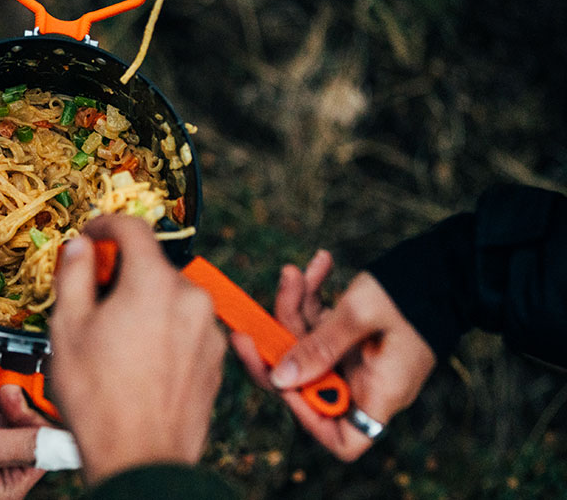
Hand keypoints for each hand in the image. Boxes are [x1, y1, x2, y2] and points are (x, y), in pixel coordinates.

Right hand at [49, 215, 225, 484]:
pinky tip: (140, 360)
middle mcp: (191, 298)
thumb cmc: (101, 400)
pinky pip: (186, 327)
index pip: (132, 228)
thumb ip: (75, 275)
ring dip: (144, 304)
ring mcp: (209, 329)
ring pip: (170, 297)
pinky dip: (164, 330)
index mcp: (154, 283)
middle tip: (93, 300)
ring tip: (115, 340)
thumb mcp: (68, 329)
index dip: (105, 226)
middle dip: (122, 274)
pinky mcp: (216, 357)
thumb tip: (81, 247)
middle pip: (152, 266)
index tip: (91, 237)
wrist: (142, 460)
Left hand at [229, 250, 435, 460]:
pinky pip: (320, 323)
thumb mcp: (360, 314)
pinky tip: (318, 265)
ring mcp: (358, 358)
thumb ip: (318, 348)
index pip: (340, 439)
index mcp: (379, 394)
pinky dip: (314, 295)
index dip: (306, 417)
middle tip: (249, 324)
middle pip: (306, 384)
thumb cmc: (415, 289)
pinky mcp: (353, 334)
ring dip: (295, 306)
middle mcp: (367, 382)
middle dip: (277, 348)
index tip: (283, 381)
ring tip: (293, 272)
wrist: (452, 262)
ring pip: (307, 344)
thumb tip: (278, 380)